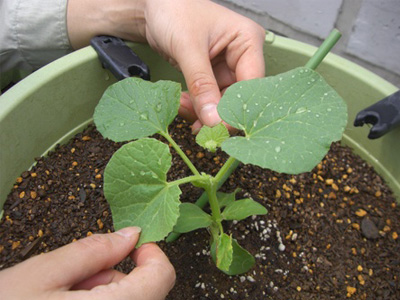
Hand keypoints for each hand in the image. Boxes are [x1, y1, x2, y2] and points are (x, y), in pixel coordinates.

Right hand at [0, 227, 174, 299]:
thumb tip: (130, 235)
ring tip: (61, 296)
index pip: (161, 277)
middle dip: (113, 276)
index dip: (150, 254)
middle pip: (143, 292)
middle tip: (73, 278)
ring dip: (102, 293)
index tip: (132, 246)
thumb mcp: (42, 275)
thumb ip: (94, 251)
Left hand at [67, 0, 264, 132]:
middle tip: (201, 128)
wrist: (152, 7)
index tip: (220, 127)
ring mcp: (227, 66)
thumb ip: (202, 84)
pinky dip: (196, 105)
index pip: (252, 83)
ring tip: (183, 110)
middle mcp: (242, 55)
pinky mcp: (212, 74)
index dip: (238, 108)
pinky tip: (182, 104)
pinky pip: (209, 97)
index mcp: (247, 40)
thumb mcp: (188, 48)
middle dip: (217, 112)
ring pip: (222, 100)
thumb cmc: (173, 11)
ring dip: (203, 111)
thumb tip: (213, 119)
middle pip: (238, 95)